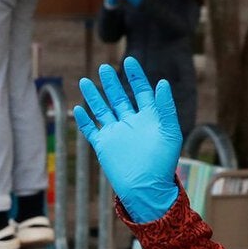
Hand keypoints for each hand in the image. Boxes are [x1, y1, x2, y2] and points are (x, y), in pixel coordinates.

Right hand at [73, 57, 181, 223]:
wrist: (147, 188)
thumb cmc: (163, 162)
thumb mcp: (170, 131)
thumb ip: (166, 107)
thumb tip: (162, 81)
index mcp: (148, 118)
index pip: (141, 91)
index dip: (136, 76)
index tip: (130, 60)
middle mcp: (131, 123)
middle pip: (119, 97)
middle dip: (112, 83)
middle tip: (104, 67)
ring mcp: (116, 134)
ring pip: (102, 110)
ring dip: (94, 96)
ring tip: (85, 81)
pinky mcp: (104, 146)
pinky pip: (91, 130)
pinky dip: (84, 120)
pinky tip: (77, 109)